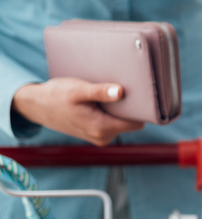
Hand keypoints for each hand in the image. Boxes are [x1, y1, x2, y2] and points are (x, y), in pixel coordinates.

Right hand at [12, 78, 143, 145]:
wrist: (37, 105)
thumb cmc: (56, 96)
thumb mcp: (78, 90)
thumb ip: (100, 92)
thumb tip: (120, 92)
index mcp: (101, 128)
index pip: (136, 122)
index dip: (142, 108)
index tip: (143, 93)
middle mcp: (103, 137)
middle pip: (131, 121)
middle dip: (131, 106)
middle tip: (126, 87)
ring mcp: (100, 136)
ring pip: (123, 120)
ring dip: (121, 108)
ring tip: (112, 91)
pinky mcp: (97, 132)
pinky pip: (114, 121)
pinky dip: (113, 110)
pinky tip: (105, 98)